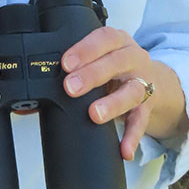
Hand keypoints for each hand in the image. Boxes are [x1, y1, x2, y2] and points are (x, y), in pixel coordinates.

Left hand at [61, 27, 187, 160]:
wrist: (153, 80)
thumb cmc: (117, 66)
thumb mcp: (100, 57)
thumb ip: (76, 68)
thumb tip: (35, 92)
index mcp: (119, 42)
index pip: (104, 38)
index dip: (85, 49)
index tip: (66, 63)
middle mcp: (134, 59)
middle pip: (117, 62)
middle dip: (92, 74)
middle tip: (70, 88)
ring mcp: (143, 83)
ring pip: (132, 92)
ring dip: (113, 103)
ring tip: (95, 114)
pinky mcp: (148, 107)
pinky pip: (140, 122)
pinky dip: (133, 137)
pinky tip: (124, 149)